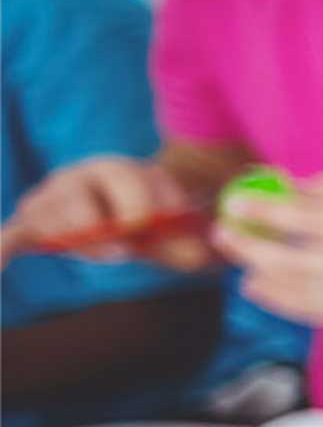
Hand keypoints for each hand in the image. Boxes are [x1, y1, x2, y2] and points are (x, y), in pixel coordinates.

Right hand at [5, 156, 214, 268]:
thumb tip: (199, 257)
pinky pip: (12, 234)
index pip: (121, 184)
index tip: (151, 226)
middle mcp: (75, 178)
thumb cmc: (161, 220)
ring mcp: (51, 200)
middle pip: (78, 206)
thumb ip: (189, 243)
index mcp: (115, 169)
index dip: (139, 211)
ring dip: (76, 243)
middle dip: (101, 231)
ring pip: (49, 220)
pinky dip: (3, 248)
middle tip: (124, 249)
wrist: (140, 211)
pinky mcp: (35, 224)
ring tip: (110, 250)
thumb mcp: (182, 228)